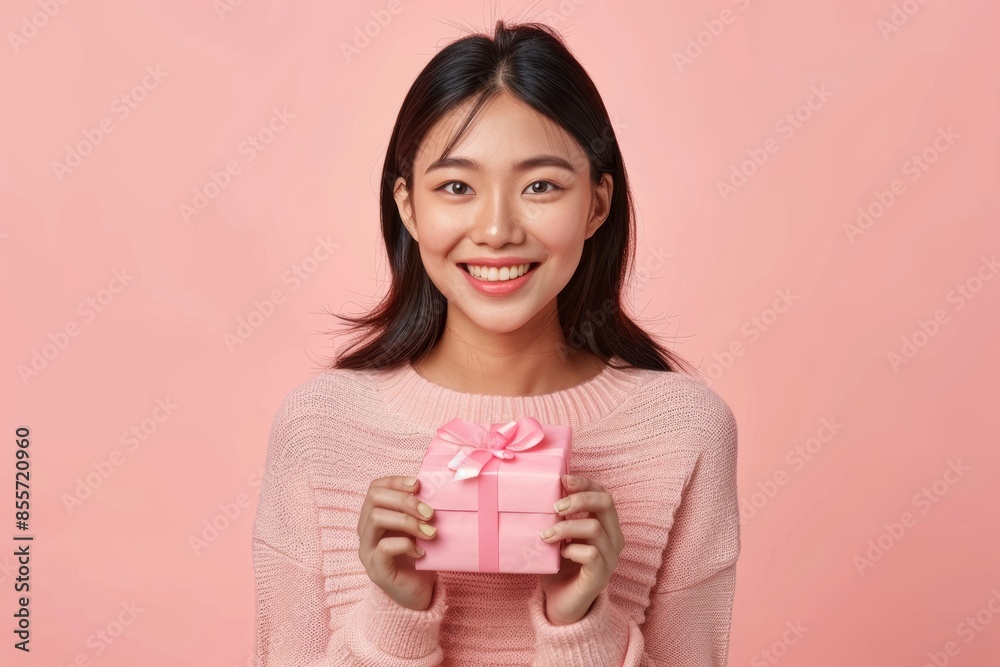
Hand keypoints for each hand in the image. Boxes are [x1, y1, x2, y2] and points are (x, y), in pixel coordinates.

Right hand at [357, 475, 437, 610]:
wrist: (418, 594)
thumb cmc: (419, 557)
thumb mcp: (419, 528)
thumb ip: (419, 510)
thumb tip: (433, 488)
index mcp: (373, 517)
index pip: (375, 488)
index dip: (395, 482)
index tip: (418, 485)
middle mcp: (365, 532)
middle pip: (374, 499)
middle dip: (405, 501)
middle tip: (430, 513)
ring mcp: (367, 550)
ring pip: (376, 518)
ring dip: (408, 521)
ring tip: (429, 533)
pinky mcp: (376, 569)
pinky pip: (385, 547)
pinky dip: (406, 545)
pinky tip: (420, 553)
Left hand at [538, 474, 624, 624]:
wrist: (561, 606)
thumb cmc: (558, 568)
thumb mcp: (557, 537)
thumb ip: (555, 517)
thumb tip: (537, 493)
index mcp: (605, 526)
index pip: (603, 493)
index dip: (585, 483)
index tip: (563, 480)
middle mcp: (613, 539)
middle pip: (606, 503)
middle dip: (579, 498)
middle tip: (555, 505)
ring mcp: (610, 558)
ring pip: (594, 528)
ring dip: (566, 526)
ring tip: (546, 534)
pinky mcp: (600, 576)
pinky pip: (591, 554)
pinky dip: (572, 549)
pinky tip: (560, 554)